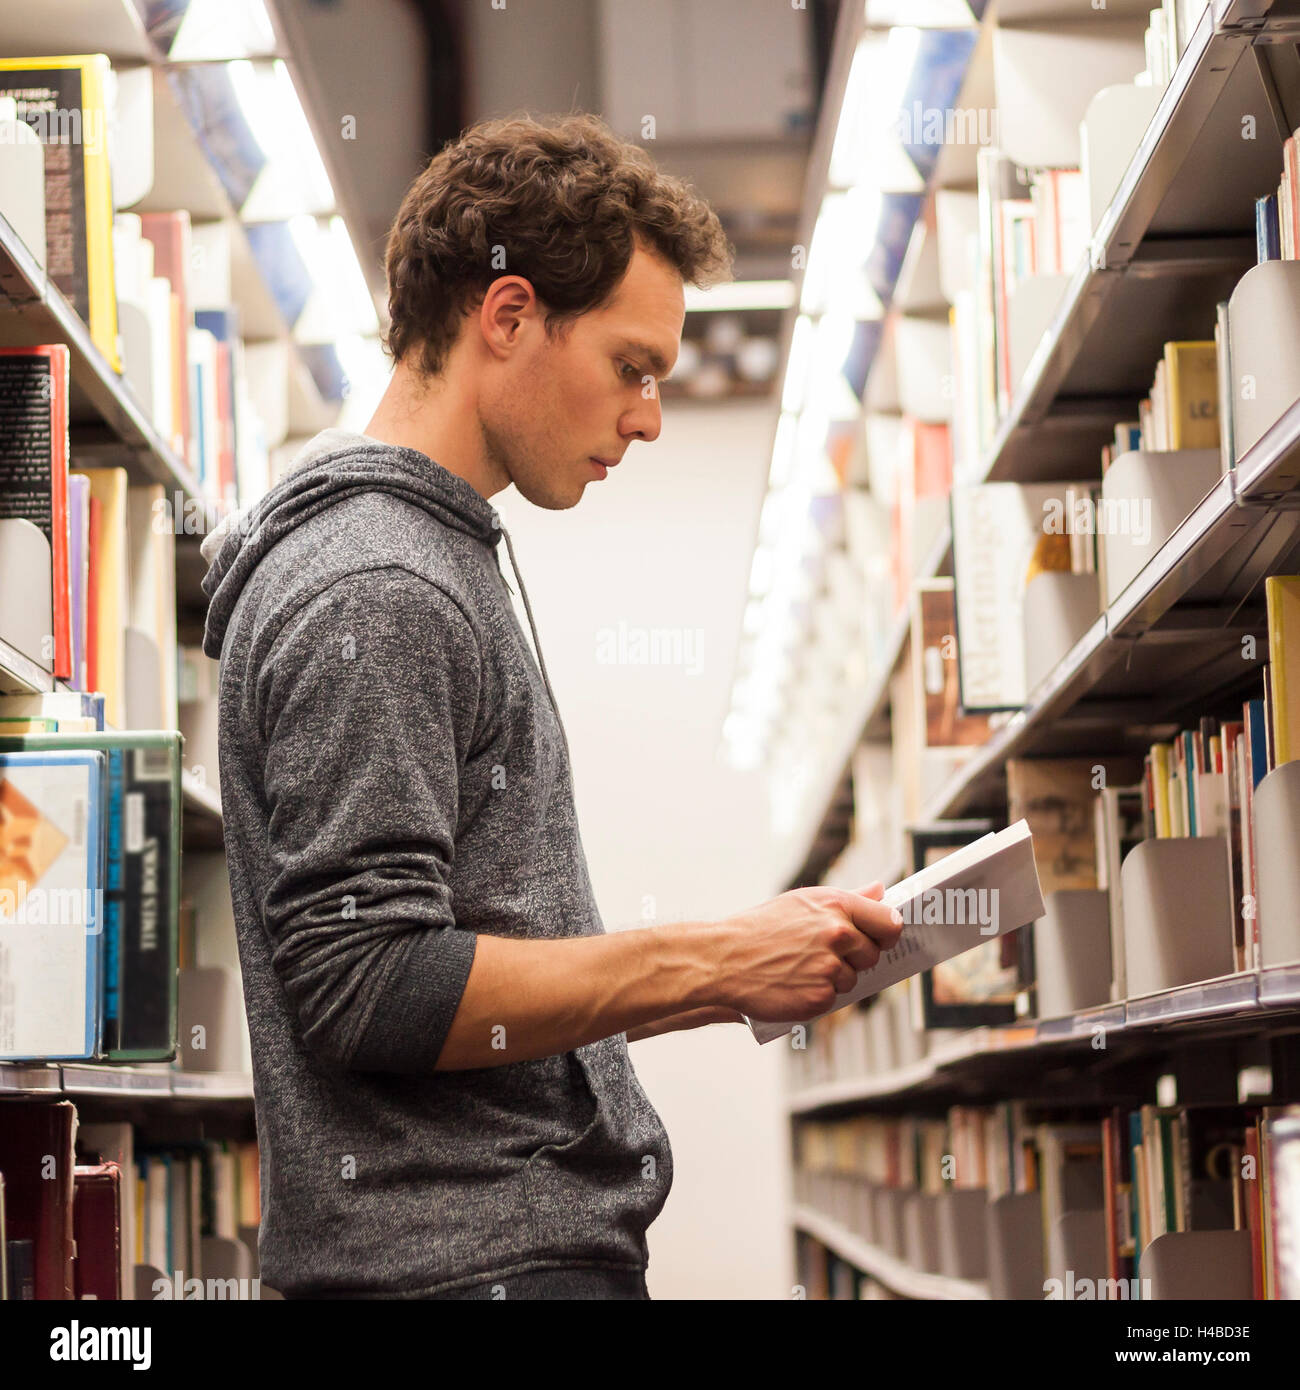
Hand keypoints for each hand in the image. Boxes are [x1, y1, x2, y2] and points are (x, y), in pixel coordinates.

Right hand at [708, 881, 902, 1023]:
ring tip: (801, 968)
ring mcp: (830, 967)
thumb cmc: (761, 928)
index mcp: (836, 905)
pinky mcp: (820, 997)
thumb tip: (881, 890)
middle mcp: (838, 934)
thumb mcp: (802, 902)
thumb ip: (848, 898)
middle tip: (822, 954)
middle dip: (854, 958)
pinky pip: (835, 998)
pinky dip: (819, 995)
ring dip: (834, 978)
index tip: (878, 938)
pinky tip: (796, 984)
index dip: (886, 932)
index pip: (889, 922)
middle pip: (873, 954)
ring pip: (853, 978)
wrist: (724, 959)